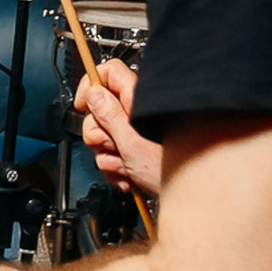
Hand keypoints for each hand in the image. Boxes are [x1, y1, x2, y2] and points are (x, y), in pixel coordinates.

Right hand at [75, 57, 162, 196]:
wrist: (188, 198)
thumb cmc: (170, 170)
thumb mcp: (132, 141)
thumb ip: (109, 114)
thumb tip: (94, 93)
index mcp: (139, 98)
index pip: (108, 72)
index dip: (91, 85)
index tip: (82, 105)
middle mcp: (139, 110)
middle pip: (100, 108)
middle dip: (98, 133)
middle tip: (113, 146)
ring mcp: (138, 130)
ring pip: (104, 135)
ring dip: (109, 155)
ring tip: (127, 166)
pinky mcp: (137, 148)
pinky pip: (112, 153)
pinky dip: (116, 166)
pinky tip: (129, 174)